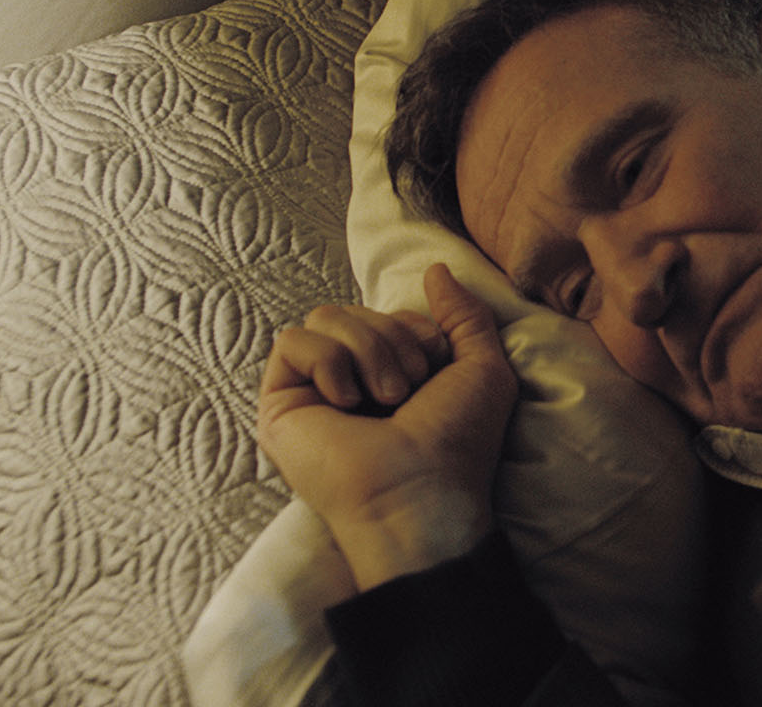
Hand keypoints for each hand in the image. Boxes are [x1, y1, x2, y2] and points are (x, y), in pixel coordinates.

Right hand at [257, 263, 518, 589]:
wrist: (421, 492)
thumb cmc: (457, 441)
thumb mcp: (481, 367)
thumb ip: (464, 314)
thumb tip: (436, 269)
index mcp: (391, 372)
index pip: (390, 312)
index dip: (417, 328)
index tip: (434, 369)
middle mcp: (349, 380)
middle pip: (357, 309)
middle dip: (393, 340)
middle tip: (408, 392)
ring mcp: (312, 393)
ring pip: (326, 316)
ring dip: (367, 350)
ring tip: (384, 399)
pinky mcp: (280, 405)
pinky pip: (292, 340)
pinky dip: (328, 362)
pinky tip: (345, 403)